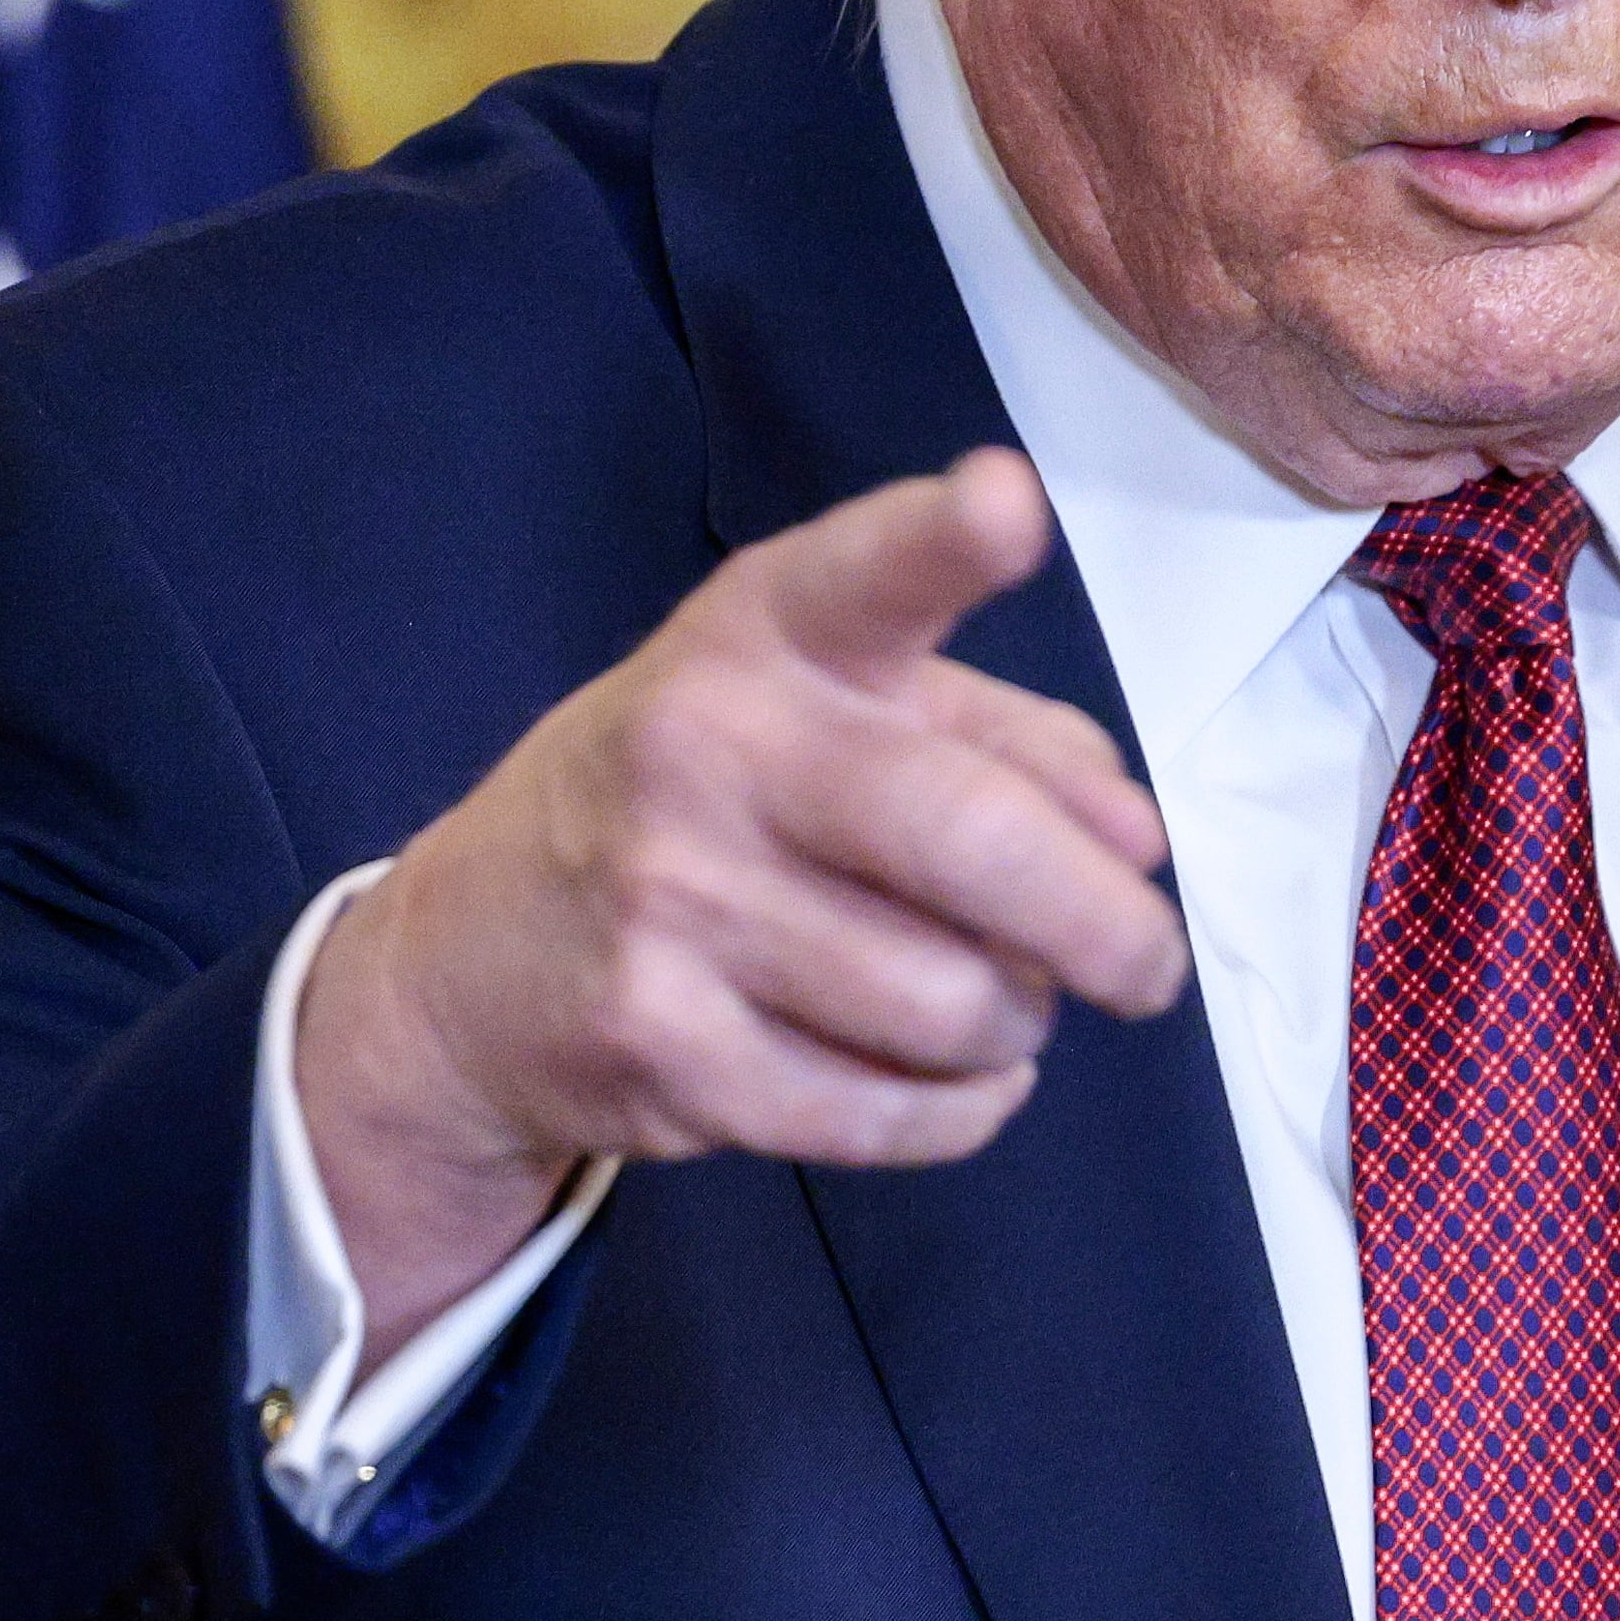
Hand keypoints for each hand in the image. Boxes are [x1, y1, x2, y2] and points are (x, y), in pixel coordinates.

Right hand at [295, 449, 1179, 1355]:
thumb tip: (1136, 842)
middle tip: (1150, 967)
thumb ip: (1003, 738)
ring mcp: (670, 903)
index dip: (944, 540)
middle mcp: (707, 745)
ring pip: (950, 1001)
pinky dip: (962, 1112)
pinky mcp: (659, 1051)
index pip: (863, 574)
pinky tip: (957, 1081)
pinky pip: (883, 1110)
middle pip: (967, 837)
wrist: (469, 952)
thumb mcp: (826, 710)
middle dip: (1107, 927)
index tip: (1008, 508)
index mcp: (764, 632)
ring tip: (1002, 1008)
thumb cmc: (709, 799)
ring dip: (1019, 1025)